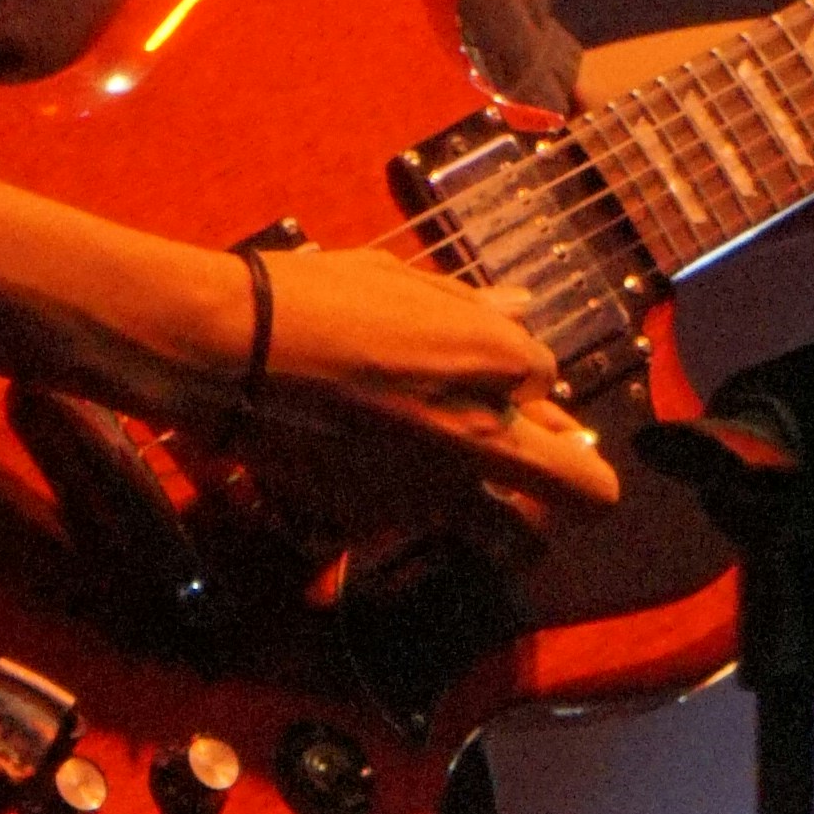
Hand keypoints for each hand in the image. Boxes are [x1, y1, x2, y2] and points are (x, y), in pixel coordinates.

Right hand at [185, 245, 622, 547]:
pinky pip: (427, 523)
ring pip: (512, 532)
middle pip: (586, 493)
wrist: (227, 355)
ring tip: (455, 469)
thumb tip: (519, 307)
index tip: (485, 366)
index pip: (549, 378)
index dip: (517, 370)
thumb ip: (470, 309)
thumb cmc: (310, 302)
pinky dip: (415, 503)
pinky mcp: (381, 519)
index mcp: (495, 361)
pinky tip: (378, 463)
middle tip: (541, 459)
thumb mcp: (398, 282)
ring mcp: (433, 487)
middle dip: (573, 475)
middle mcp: (481, 436)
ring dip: (502, 506)